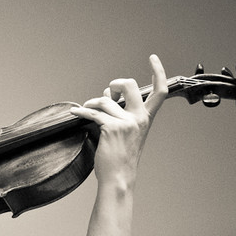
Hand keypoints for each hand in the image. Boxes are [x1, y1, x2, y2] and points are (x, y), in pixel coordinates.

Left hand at [70, 54, 166, 185]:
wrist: (118, 178)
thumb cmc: (120, 158)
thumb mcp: (127, 133)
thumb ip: (121, 114)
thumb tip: (107, 96)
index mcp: (146, 119)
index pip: (160, 92)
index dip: (158, 71)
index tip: (153, 58)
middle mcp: (139, 119)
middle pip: (130, 84)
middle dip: (115, 84)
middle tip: (106, 94)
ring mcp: (126, 123)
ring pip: (105, 100)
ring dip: (91, 103)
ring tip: (86, 110)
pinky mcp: (111, 128)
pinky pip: (93, 113)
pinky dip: (81, 112)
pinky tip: (75, 113)